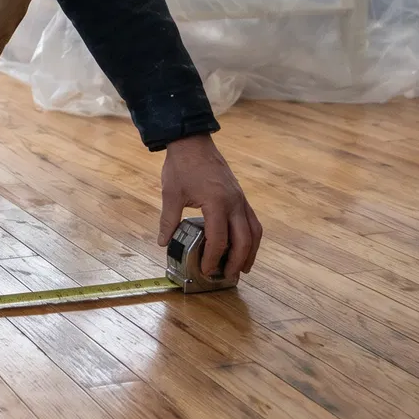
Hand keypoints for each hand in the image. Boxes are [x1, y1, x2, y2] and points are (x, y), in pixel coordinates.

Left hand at [158, 133, 262, 277]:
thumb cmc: (182, 166)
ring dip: (251, 251)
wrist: (193, 141)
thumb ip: (169, 220)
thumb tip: (164, 242)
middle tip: (228, 277)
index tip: (206, 270)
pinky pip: (252, 220)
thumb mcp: (171, 193)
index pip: (219, 239)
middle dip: (237, 261)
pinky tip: (244, 245)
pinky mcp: (240, 196)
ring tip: (243, 268)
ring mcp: (240, 199)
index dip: (213, 258)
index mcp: (216, 203)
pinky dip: (251, 237)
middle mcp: (234, 202)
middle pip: (244, 239)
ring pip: (254, 231)